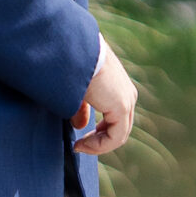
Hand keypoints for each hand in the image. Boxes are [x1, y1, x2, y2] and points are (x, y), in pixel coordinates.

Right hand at [73, 39, 137, 157]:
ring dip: (97, 145)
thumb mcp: (76, 90)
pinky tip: (81, 145)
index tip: (77, 141)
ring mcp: (126, 99)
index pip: (114, 120)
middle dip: (98, 141)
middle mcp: (126, 93)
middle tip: (78, 146)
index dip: (97, 135)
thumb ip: (81, 108)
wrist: (70, 49)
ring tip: (79, 147)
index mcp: (118, 87)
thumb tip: (79, 125)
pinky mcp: (121, 105)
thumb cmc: (69, 64)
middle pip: (118, 128)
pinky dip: (99, 145)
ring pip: (118, 134)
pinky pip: (116, 136)